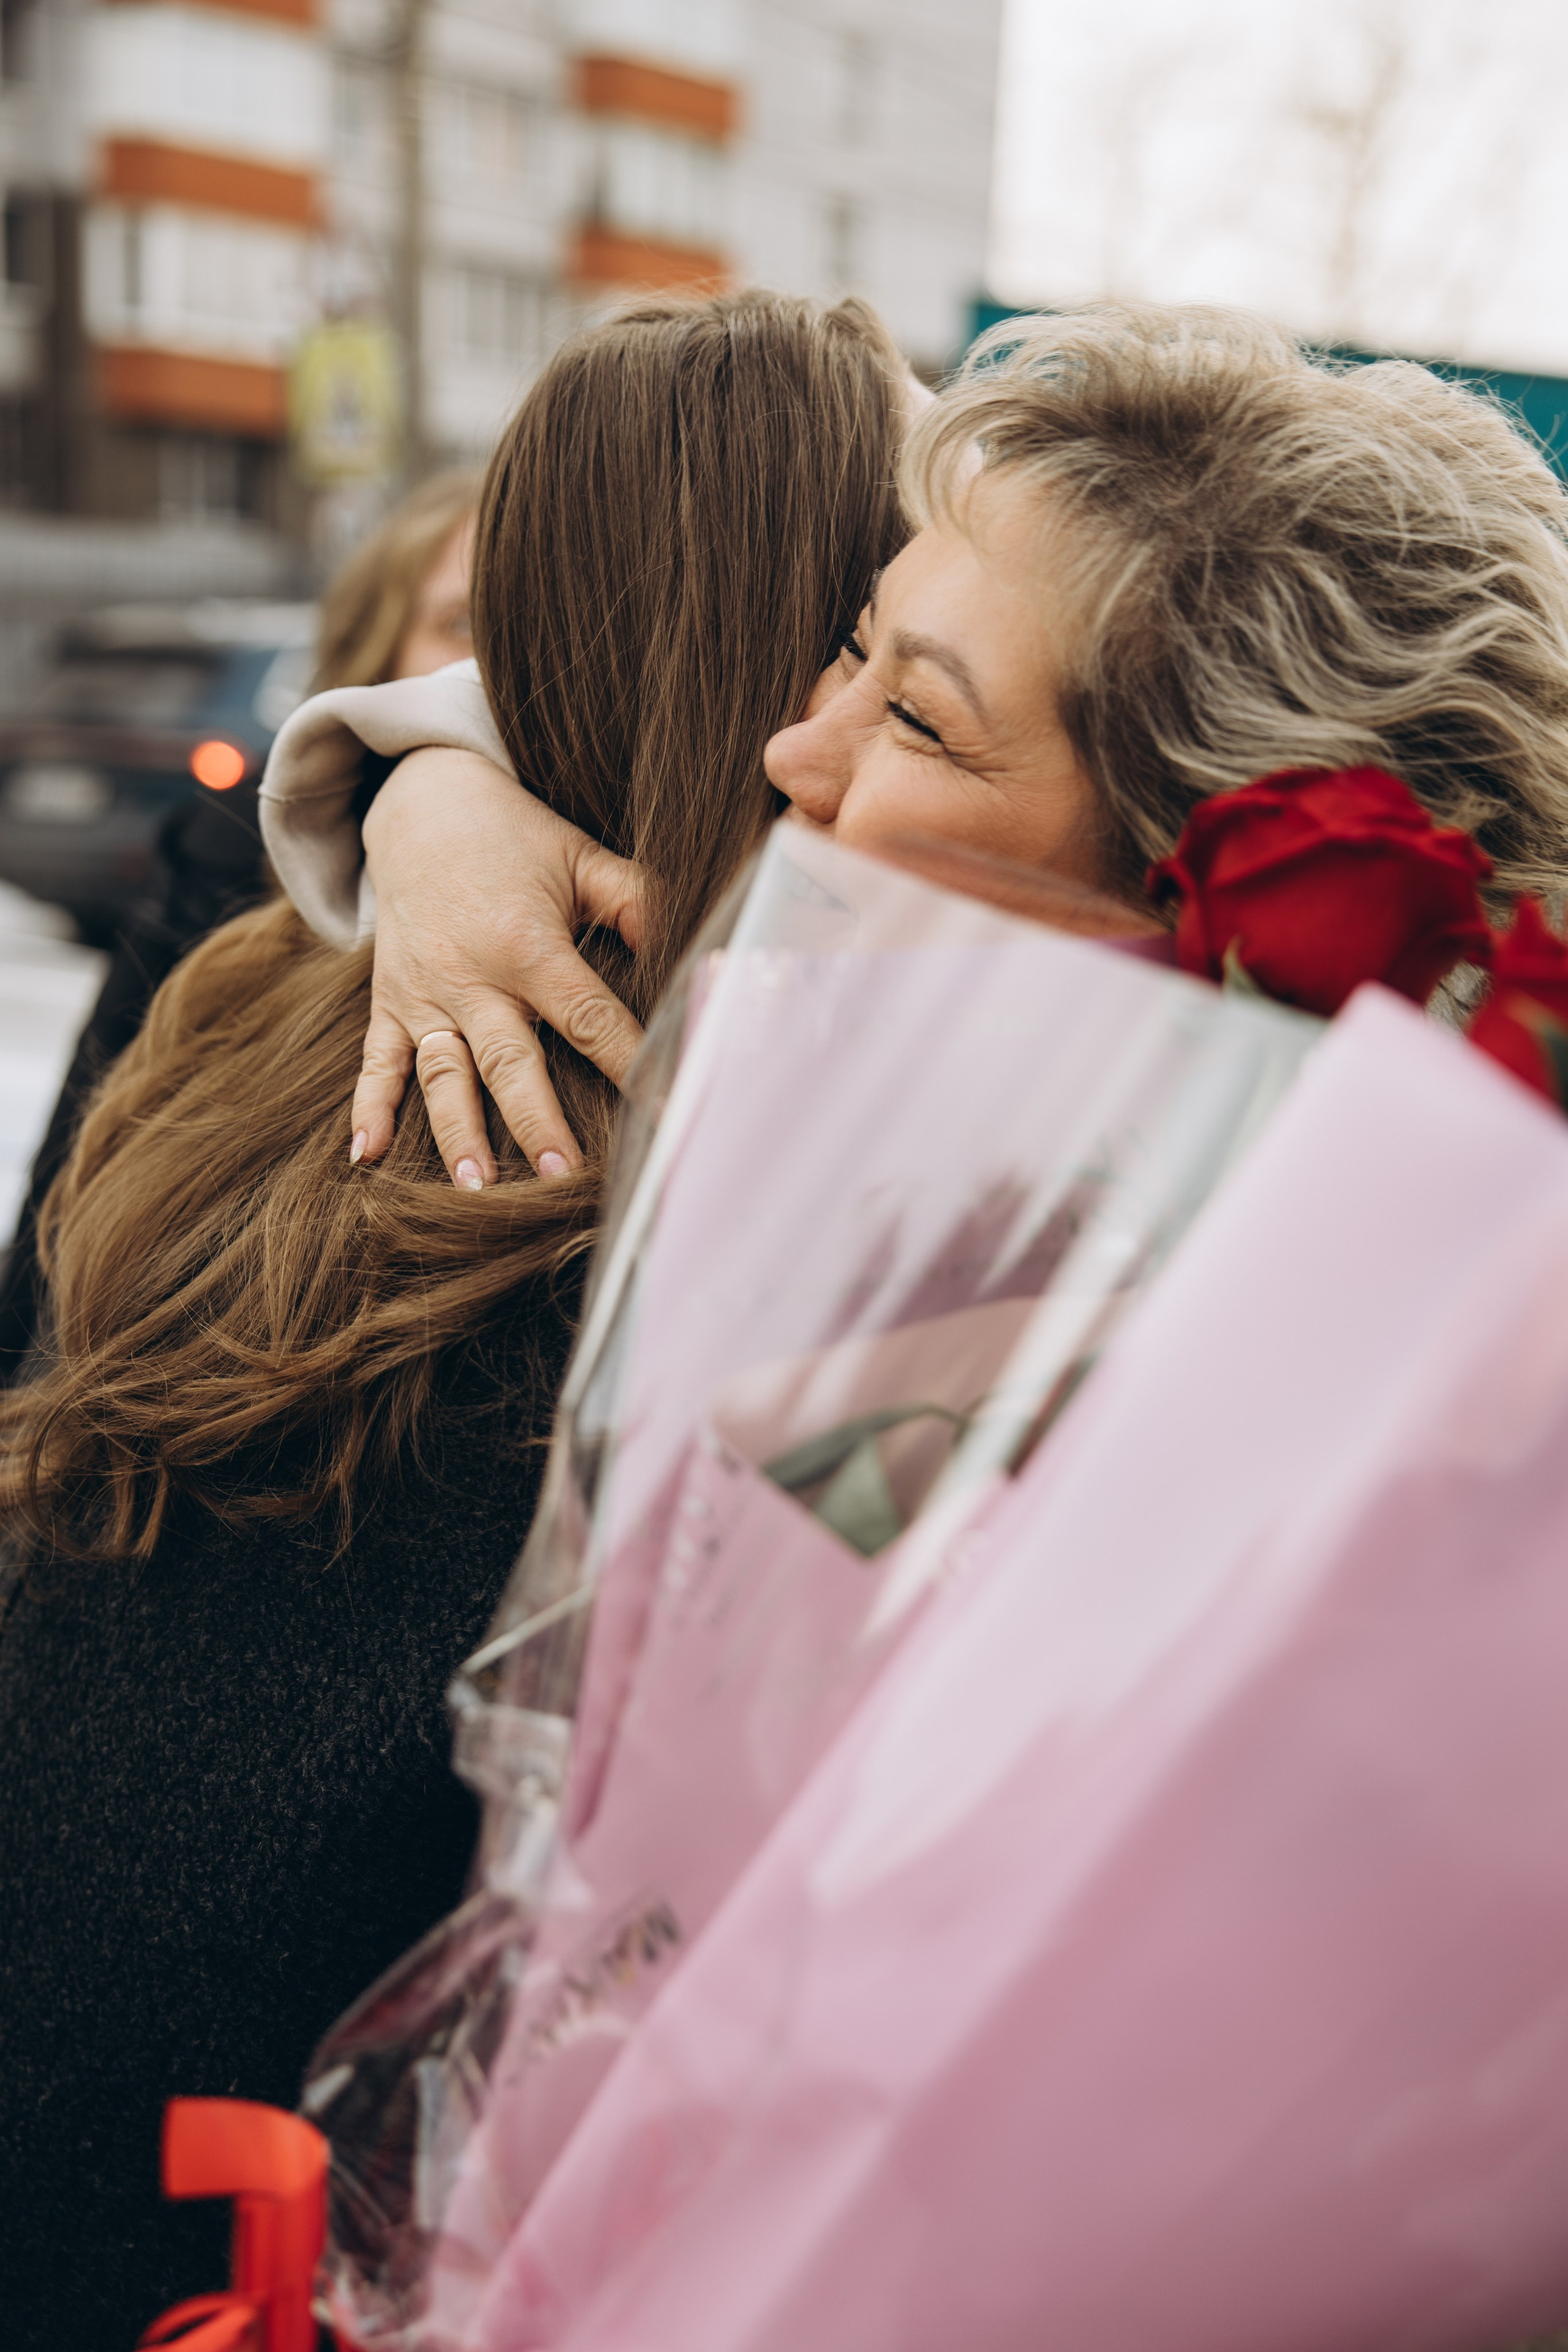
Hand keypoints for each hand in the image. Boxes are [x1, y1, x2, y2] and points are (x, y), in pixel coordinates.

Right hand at [351, 748, 645, 1183]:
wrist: (419, 804)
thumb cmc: (515, 838)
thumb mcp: (581, 858)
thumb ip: (635, 902)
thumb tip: (693, 947)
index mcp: (529, 944)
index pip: (587, 1016)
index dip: (627, 1063)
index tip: (661, 1111)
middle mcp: (473, 976)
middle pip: (509, 1060)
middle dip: (536, 1121)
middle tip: (560, 1177)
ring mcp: (425, 994)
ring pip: (442, 1073)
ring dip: (457, 1130)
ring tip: (475, 1185)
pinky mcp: (389, 1001)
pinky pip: (375, 1060)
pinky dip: (367, 1107)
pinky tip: (366, 1156)